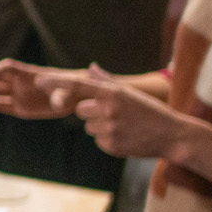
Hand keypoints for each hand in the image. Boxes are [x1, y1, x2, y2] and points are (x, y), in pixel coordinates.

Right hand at [0, 59, 79, 119]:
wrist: (75, 97)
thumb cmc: (71, 89)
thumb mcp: (67, 92)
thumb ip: (60, 97)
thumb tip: (57, 103)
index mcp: (28, 74)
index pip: (7, 68)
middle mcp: (20, 84)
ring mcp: (18, 95)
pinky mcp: (20, 108)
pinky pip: (3, 106)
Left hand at [38, 65, 187, 158]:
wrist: (172, 135)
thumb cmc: (150, 111)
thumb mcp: (130, 93)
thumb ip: (107, 81)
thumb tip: (90, 67)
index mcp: (113, 93)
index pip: (78, 86)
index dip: (56, 83)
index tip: (38, 81)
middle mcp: (109, 108)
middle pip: (80, 110)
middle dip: (91, 113)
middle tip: (114, 115)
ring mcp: (110, 127)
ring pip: (89, 127)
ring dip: (100, 128)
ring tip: (123, 126)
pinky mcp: (111, 144)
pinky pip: (98, 141)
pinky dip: (108, 140)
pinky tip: (126, 137)